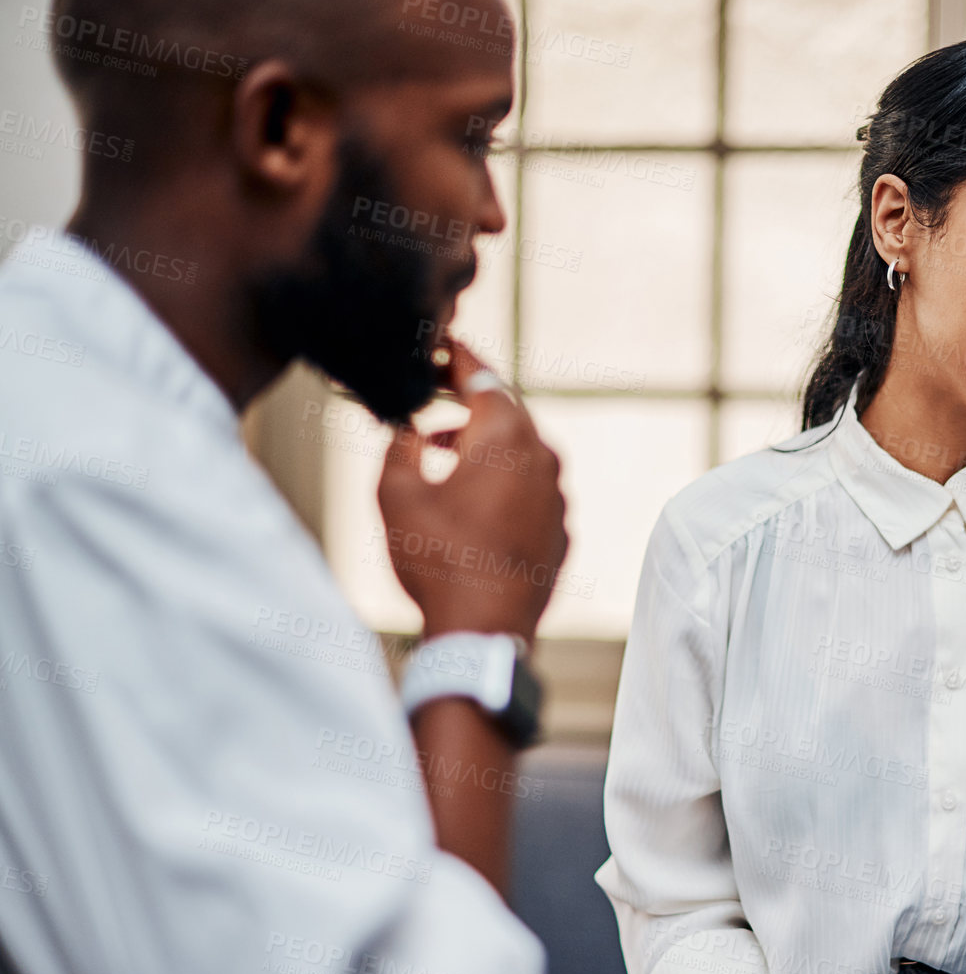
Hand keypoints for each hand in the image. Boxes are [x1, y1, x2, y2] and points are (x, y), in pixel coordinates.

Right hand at [378, 340, 569, 643]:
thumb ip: (400, 445)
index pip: (482, 377)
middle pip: (506, 411)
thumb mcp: (397, 494)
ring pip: (521, 451)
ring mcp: (558, 497)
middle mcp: (543, 459)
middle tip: (433, 392)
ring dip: (483, 443)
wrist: (485, 630)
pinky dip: (503, 480)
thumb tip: (408, 426)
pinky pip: (531, 488)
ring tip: (441, 449)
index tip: (440, 344)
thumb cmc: (439, 559)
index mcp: (507, 436)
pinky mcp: (561, 530)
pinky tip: (472, 496)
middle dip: (468, 399)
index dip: (457, 357)